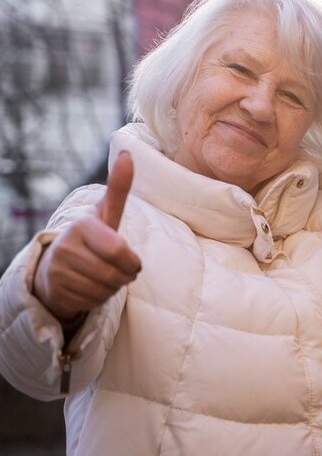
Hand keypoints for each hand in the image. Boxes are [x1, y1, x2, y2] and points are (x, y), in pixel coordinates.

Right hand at [33, 151, 140, 321]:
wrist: (58, 264)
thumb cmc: (93, 236)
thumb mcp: (107, 213)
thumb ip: (119, 187)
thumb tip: (128, 153)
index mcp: (82, 225)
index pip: (118, 250)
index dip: (132, 262)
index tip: (134, 262)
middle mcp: (64, 246)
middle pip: (113, 274)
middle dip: (125, 277)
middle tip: (121, 271)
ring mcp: (56, 270)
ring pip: (104, 290)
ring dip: (113, 288)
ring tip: (105, 276)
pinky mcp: (54, 291)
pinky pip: (91, 302)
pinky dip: (99, 299)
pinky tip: (91, 287)